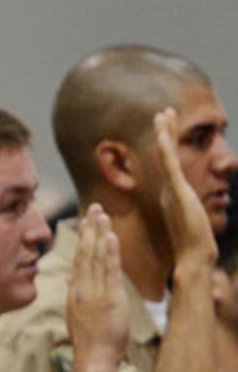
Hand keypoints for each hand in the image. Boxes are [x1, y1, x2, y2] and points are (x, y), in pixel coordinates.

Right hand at [66, 203, 129, 361]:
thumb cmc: (88, 342)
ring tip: (102, 214)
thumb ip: (75, 293)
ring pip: (95, 258)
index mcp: (75, 293)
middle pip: (85, 253)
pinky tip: (110, 236)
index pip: (78, 260)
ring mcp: (94, 293)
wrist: (93, 359)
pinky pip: (109, 271)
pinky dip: (110, 252)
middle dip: (89, 229)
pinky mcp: (109, 298)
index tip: (86, 221)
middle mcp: (82, 289)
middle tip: (94, 207)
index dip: (82, 239)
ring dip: (99, 235)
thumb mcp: (77, 315)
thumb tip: (69, 277)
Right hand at [154, 107, 217, 267]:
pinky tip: (162, 130)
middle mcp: (168, 191)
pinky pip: (170, 163)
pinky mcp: (176, 190)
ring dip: (164, 133)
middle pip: (165, 157)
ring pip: (166, 156)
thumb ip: (198, 216)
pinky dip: (165, 145)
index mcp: (171, 198)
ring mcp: (171, 190)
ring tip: (163, 113)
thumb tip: (208, 212)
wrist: (192, 258)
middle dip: (164, 134)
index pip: (170, 168)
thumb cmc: (195, 248)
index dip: (167, 149)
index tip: (166, 132)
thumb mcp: (197, 226)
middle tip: (162, 113)